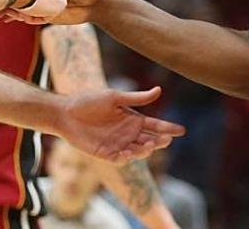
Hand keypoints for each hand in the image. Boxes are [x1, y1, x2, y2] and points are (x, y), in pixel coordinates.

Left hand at [54, 86, 185, 162]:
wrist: (65, 112)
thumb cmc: (89, 100)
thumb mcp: (114, 97)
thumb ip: (137, 98)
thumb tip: (159, 90)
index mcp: (133, 119)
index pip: (155, 125)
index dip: (168, 128)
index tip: (182, 130)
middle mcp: (128, 133)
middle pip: (150, 140)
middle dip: (160, 141)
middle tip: (165, 139)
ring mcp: (118, 144)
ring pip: (138, 151)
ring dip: (145, 150)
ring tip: (148, 144)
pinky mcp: (105, 153)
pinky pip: (121, 159)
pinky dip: (127, 158)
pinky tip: (130, 152)